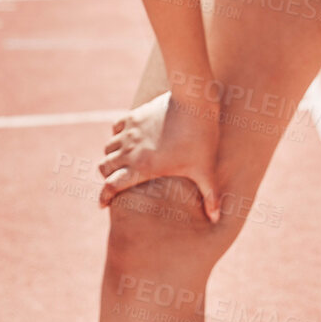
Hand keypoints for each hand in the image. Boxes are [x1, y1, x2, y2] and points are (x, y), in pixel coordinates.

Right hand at [98, 89, 223, 223]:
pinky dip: (116, 136)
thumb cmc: (200, 138)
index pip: (111, 186)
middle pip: (104, 167)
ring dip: (110, 156)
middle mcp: (130, 150)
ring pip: (107, 147)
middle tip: (115, 183)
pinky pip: (115, 128)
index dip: (103, 197)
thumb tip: (216, 219)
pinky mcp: (134, 116)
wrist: (193, 102)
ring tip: (120, 163)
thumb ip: (210, 195)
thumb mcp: (205, 169)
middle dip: (106, 177)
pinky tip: (126, 139)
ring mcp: (130, 132)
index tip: (103, 205)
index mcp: (142, 167)